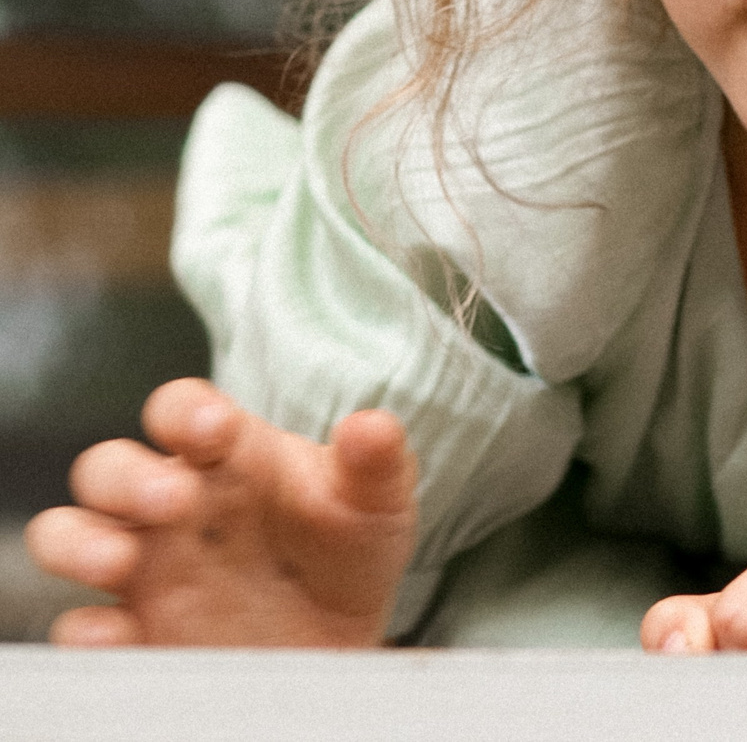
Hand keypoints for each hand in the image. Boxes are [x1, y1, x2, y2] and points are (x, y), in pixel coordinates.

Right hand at [24, 377, 415, 646]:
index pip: (183, 410)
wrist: (341, 638)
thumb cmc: (347, 550)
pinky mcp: (134, 630)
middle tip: (173, 500)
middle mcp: (172, 502)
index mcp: (228, 455)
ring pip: (69, 534)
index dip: (185, 410)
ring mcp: (145, 566)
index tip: (214, 427)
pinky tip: (118, 635)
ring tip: (119, 563)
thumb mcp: (376, 504)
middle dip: (127, 478)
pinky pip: (82, 626)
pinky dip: (90, 632)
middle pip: (110, 468)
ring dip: (80, 543)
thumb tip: (372, 426)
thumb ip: (375, 463)